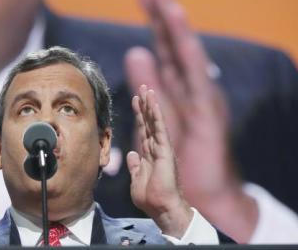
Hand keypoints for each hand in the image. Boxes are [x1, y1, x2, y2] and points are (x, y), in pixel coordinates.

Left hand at [124, 0, 256, 240]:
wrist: (200, 189)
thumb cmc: (177, 153)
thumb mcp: (153, 113)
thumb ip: (146, 82)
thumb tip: (135, 51)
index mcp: (176, 84)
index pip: (162, 44)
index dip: (153, 18)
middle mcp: (191, 83)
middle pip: (174, 41)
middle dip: (163, 12)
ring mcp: (200, 93)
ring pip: (186, 51)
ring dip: (175, 24)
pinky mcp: (205, 108)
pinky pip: (195, 75)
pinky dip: (186, 50)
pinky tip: (178, 30)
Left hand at [128, 85, 191, 237]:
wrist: (162, 208)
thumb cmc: (151, 199)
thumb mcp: (136, 181)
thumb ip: (135, 167)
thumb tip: (132, 154)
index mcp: (148, 155)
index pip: (143, 130)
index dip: (139, 115)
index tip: (136, 100)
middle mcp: (156, 149)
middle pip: (148, 122)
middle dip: (144, 105)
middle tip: (142, 88)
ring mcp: (161, 148)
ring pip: (155, 121)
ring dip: (150, 105)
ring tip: (147, 89)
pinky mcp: (165, 150)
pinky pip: (160, 128)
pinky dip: (156, 114)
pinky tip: (153, 102)